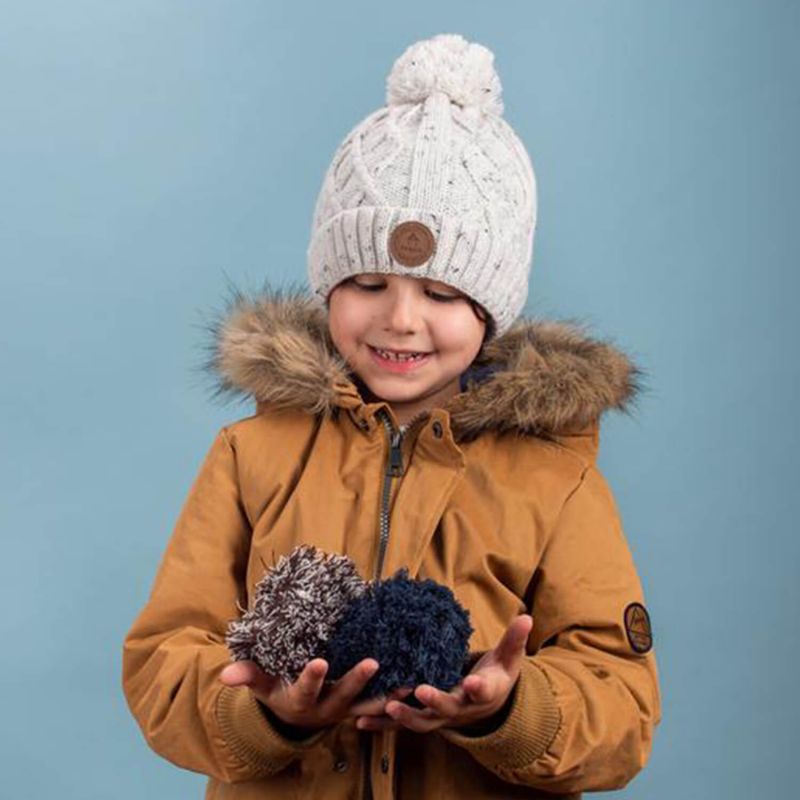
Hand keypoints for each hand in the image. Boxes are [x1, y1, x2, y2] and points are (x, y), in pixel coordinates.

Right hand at [219, 657, 410, 732]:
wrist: (297, 716)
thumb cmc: (278, 690)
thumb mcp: (262, 685)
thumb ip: (249, 675)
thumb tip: (225, 674)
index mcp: (301, 700)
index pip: (305, 689)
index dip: (312, 677)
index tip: (319, 661)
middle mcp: (326, 708)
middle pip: (344, 696)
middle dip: (358, 680)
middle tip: (373, 661)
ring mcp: (347, 710)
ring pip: (370, 705)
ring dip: (389, 694)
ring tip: (409, 682)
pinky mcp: (362, 707)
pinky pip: (383, 705)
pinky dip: (398, 696)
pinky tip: (417, 682)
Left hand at [354, 614, 533, 733]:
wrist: (488, 705)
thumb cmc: (496, 675)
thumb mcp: (509, 658)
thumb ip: (515, 639)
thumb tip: (527, 617)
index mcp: (484, 692)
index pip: (484, 690)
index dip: (480, 687)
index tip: (474, 682)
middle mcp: (462, 708)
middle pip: (448, 708)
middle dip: (435, 701)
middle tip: (420, 691)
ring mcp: (441, 716)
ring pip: (423, 721)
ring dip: (405, 716)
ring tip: (388, 707)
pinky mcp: (424, 718)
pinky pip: (402, 724)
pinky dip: (383, 725)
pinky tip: (360, 721)